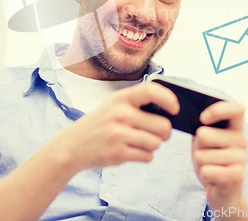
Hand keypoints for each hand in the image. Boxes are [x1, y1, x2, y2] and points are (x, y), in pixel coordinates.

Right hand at [50, 82, 179, 172]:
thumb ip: (137, 103)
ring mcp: (119, 134)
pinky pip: (147, 156)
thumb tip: (169, 109)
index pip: (152, 91)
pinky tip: (132, 150)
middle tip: (159, 133)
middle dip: (165, 132)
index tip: (175, 109)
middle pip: (162, 125)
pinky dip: (145, 156)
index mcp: (120, 98)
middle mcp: (120, 114)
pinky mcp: (118, 153)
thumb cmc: (99, 123)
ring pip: (157, 143)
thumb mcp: (113, 104)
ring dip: (153, 145)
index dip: (169, 99)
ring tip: (140, 142)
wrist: (72, 146)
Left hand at [192, 101, 247, 217]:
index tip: (203, 118)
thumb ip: (202, 128)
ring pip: (201, 155)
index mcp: (235, 128)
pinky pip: (205, 170)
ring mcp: (241, 159)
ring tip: (211, 168)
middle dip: (197, 148)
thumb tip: (192, 119)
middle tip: (207, 156)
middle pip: (204, 135)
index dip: (218, 109)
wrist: (224, 195)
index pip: (236, 109)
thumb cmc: (212, 163)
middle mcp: (242, 141)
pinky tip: (214, 179)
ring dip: (200, 164)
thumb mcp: (205, 143)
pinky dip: (204, 175)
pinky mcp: (237, 176)